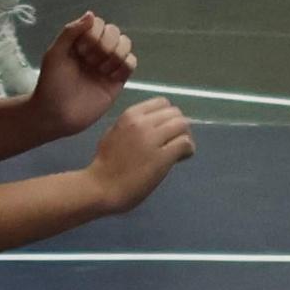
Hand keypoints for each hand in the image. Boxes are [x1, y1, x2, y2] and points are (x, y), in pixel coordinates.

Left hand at [30, 12, 136, 137]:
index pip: (98, 24)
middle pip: (114, 32)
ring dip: (115, 54)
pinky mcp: (118, 81)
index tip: (80, 51)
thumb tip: (91, 14)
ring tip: (100, 70)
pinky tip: (110, 76)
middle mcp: (96, 50)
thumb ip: (70, 32)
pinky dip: (125, 65)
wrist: (57, 114)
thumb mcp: (55, 54)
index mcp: (81, 41)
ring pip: (126, 45)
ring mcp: (108, 65)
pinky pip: (131, 64)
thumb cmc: (52, 84)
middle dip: (104, 44)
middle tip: (89, 62)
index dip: (93, 34)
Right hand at [89, 98, 194, 212]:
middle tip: (175, 142)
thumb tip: (151, 126)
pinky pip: (185, 143)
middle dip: (179, 127)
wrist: (101, 187)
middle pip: (175, 113)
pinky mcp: (162, 157)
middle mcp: (143, 123)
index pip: (162, 102)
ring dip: (185, 137)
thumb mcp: (114, 133)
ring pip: (182, 125)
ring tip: (179, 152)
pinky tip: (180, 158)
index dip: (168, 115)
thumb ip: (132, 125)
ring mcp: (152, 139)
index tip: (165, 129)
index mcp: (130, 115)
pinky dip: (188, 150)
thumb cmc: (105, 164)